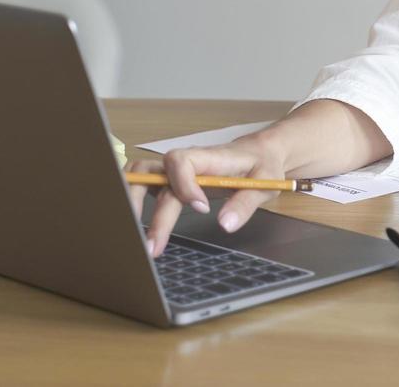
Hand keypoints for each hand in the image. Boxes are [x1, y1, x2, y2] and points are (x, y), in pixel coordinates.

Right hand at [126, 135, 287, 257]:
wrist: (260, 152)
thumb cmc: (262, 164)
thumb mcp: (265, 183)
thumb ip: (245, 203)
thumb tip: (225, 225)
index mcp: (210, 157)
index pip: (182, 161)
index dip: (184, 184)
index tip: (201, 208)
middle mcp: (188, 162)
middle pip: (157, 179)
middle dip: (154, 213)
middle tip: (153, 247)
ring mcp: (177, 170)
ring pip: (142, 175)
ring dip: (133, 201)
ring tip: (134, 237)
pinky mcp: (172, 180)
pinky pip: (145, 183)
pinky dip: (134, 199)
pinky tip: (136, 225)